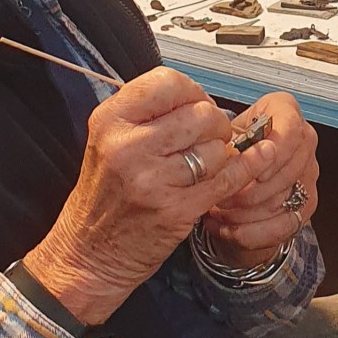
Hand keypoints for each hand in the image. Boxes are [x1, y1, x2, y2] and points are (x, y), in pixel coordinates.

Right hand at [23, 67, 273, 323]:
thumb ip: (147, 114)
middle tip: (209, 137)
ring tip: (206, 163)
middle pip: (201, 113)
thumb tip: (200, 97)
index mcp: (110, 120)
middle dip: (215, 124)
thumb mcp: (108, 141)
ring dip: (221, 154)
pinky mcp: (176, 210)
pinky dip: (243, 169)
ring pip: (216, 147)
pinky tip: (249, 164)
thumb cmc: (105, 194)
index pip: (169, 82)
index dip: (192, 91)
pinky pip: (226, 179)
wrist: (89, 254)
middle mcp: (128, 146)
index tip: (195, 105)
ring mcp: (152, 180)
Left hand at [202, 93, 318, 268]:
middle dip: (250, 189)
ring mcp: (309, 173)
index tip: (251, 168)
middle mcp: (304, 140)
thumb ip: (225, 144)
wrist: (237, 169)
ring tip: (217, 213)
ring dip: (246, 212)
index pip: (290, 130)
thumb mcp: (222, 137)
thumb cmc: (229, 147)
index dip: (272, 152)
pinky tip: (228, 231)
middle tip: (219, 195)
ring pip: (284, 199)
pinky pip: (285, 225)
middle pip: (288, 170)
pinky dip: (253, 233)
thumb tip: (223, 162)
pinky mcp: (307, 204)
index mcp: (286, 112)